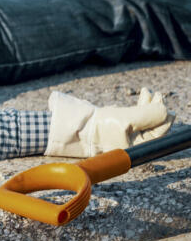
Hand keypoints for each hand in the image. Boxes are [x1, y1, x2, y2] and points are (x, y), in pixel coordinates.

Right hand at [45, 88, 173, 156]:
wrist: (73, 127)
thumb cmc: (98, 126)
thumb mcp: (127, 118)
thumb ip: (149, 114)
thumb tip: (166, 110)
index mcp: (137, 147)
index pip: (158, 132)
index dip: (164, 115)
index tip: (161, 99)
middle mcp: (132, 144)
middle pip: (151, 126)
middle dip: (155, 109)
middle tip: (155, 94)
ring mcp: (123, 136)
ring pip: (142, 120)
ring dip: (146, 106)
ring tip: (146, 93)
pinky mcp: (114, 129)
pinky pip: (131, 119)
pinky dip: (135, 109)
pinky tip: (134, 101)